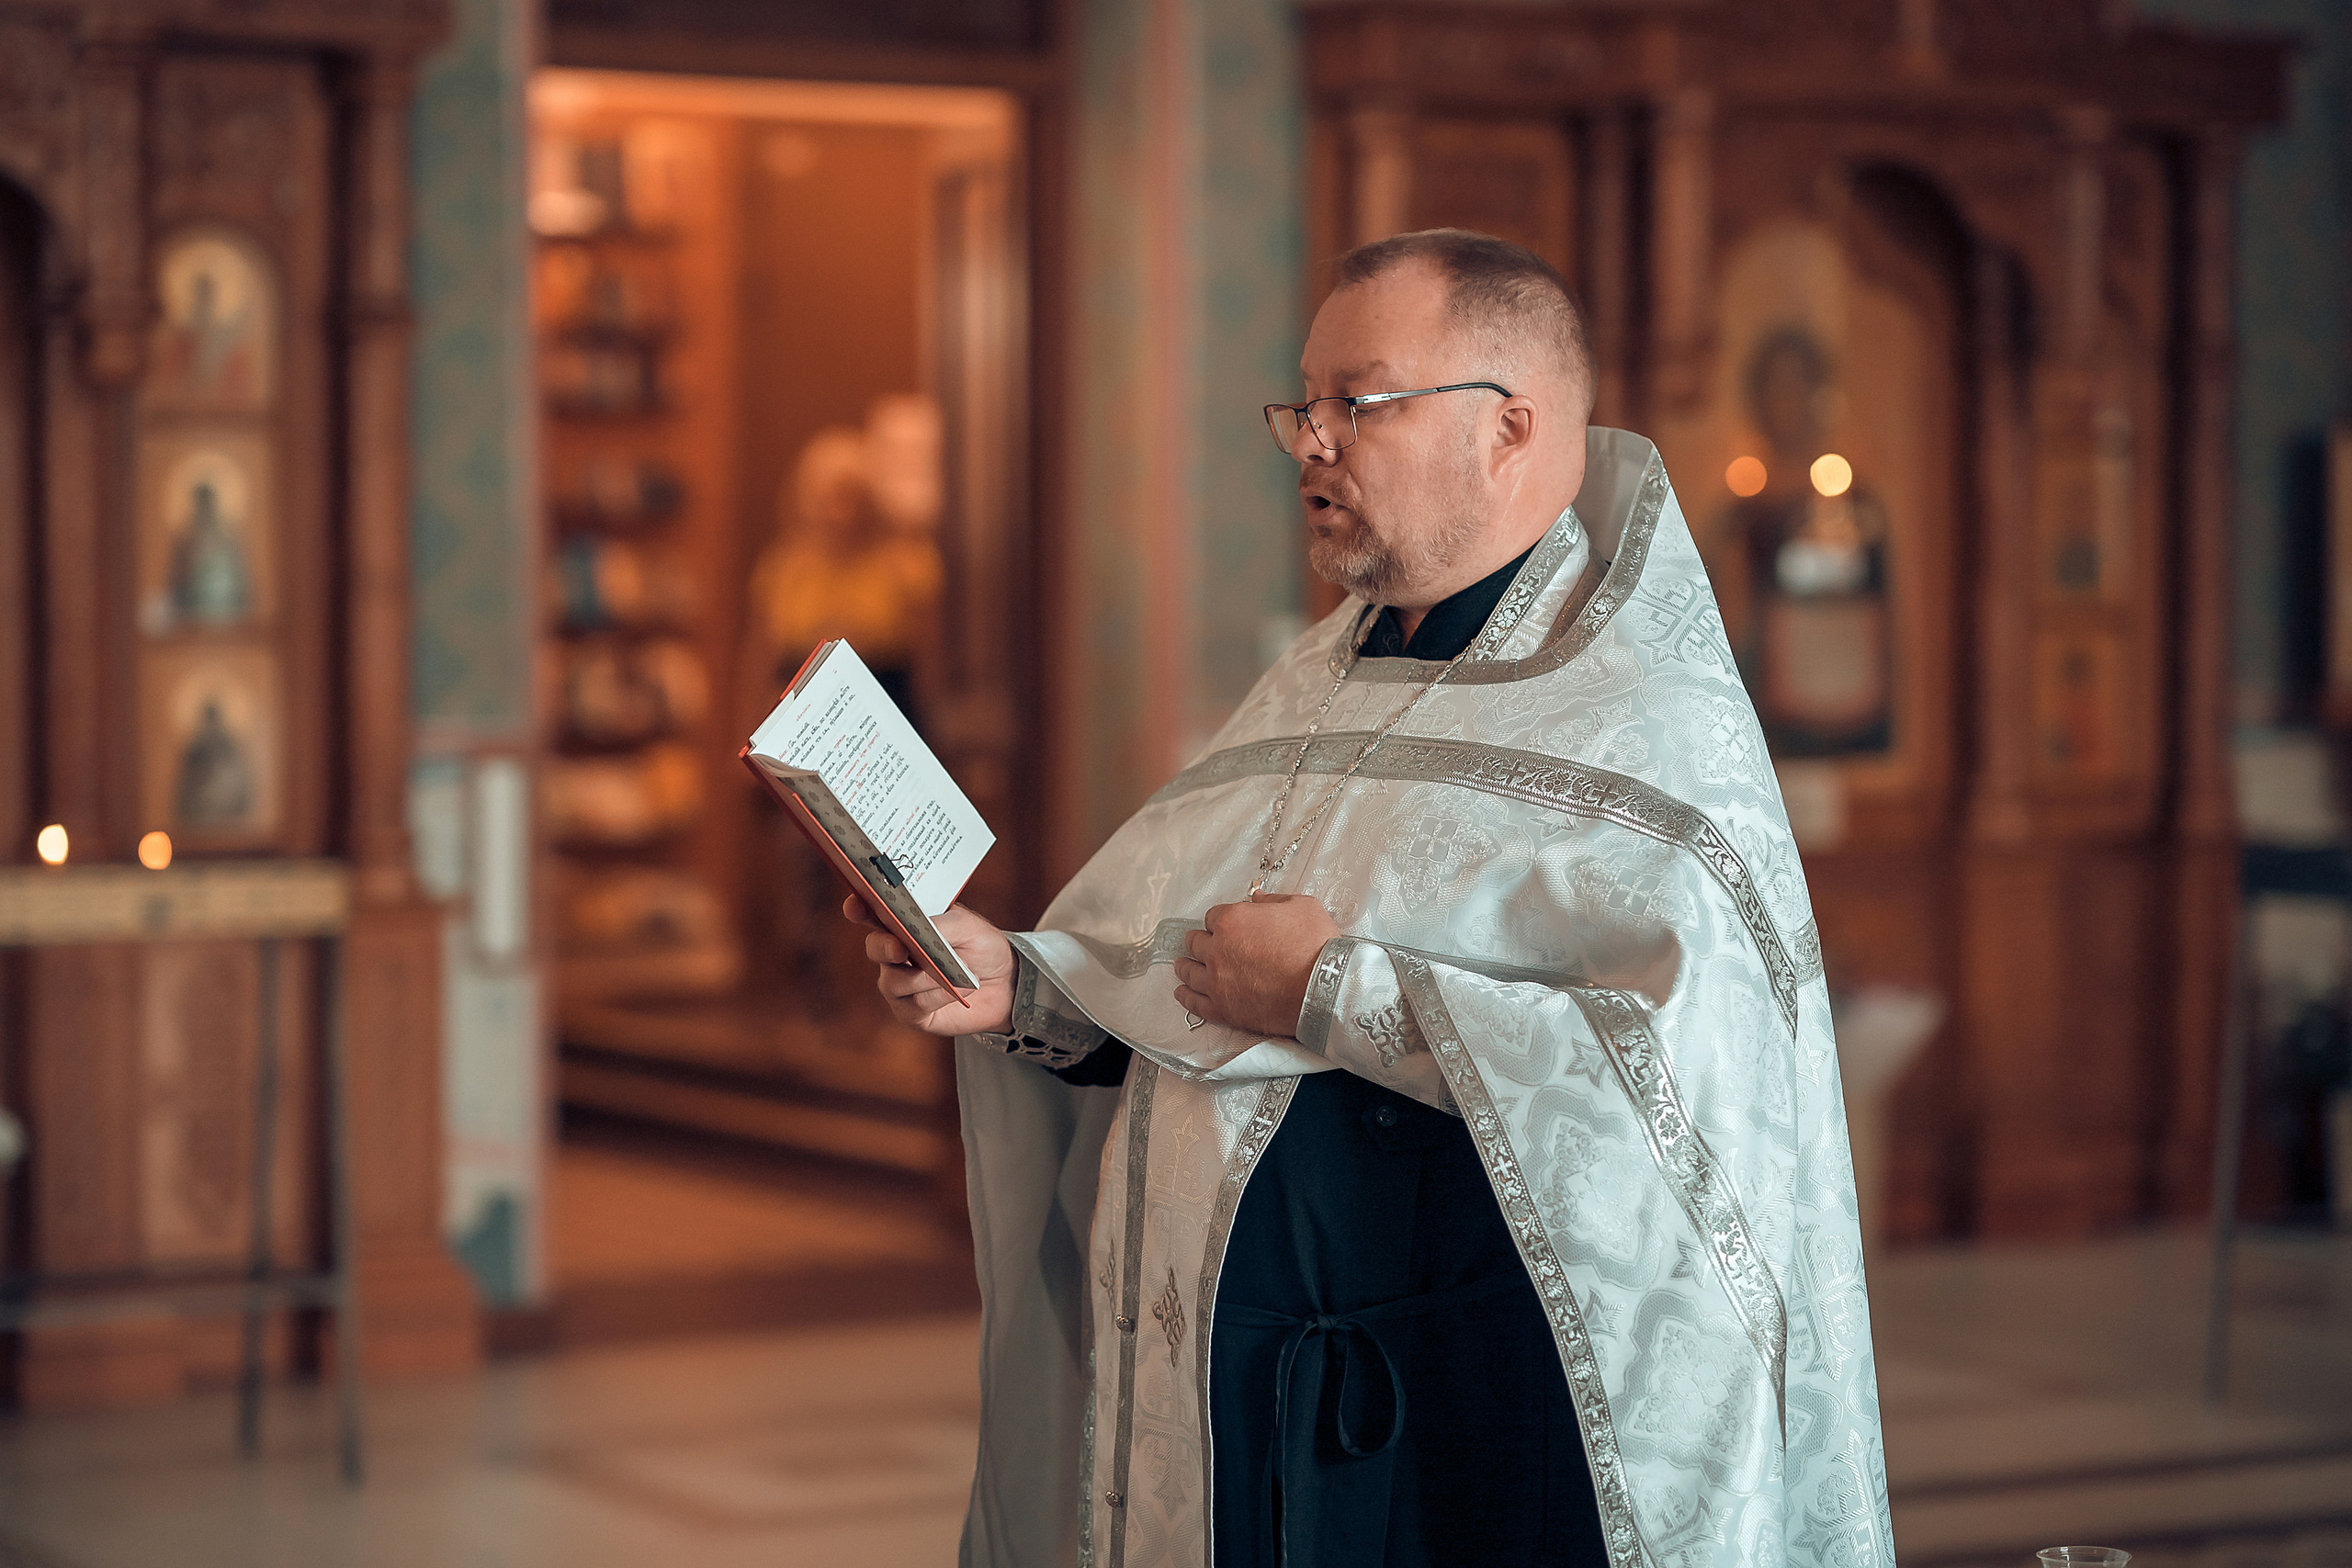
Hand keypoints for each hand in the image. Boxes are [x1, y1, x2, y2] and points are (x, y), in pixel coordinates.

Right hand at [844, 894, 1015, 1036]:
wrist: (1005, 983)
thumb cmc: (981, 947)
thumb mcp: (967, 926)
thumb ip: (940, 923)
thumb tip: (917, 930)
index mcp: (905, 923)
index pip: (872, 913)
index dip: (859, 908)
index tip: (856, 905)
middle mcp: (895, 952)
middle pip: (874, 947)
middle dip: (885, 948)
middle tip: (902, 950)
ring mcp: (899, 983)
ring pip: (894, 981)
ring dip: (927, 978)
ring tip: (959, 974)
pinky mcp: (910, 1012)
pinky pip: (915, 1004)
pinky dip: (938, 997)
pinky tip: (958, 992)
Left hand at [1172, 892, 1340, 1037]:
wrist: (1324, 991)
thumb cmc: (1317, 947)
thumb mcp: (1302, 907)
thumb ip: (1275, 900)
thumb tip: (1258, 897)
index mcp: (1233, 920)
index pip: (1213, 916)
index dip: (1220, 921)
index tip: (1225, 926)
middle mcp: (1218, 949)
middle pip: (1196, 942)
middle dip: (1199, 941)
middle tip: (1201, 943)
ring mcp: (1217, 981)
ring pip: (1189, 971)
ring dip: (1186, 965)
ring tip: (1184, 965)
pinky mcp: (1223, 1009)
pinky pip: (1194, 1003)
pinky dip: (1186, 996)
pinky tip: (1183, 992)